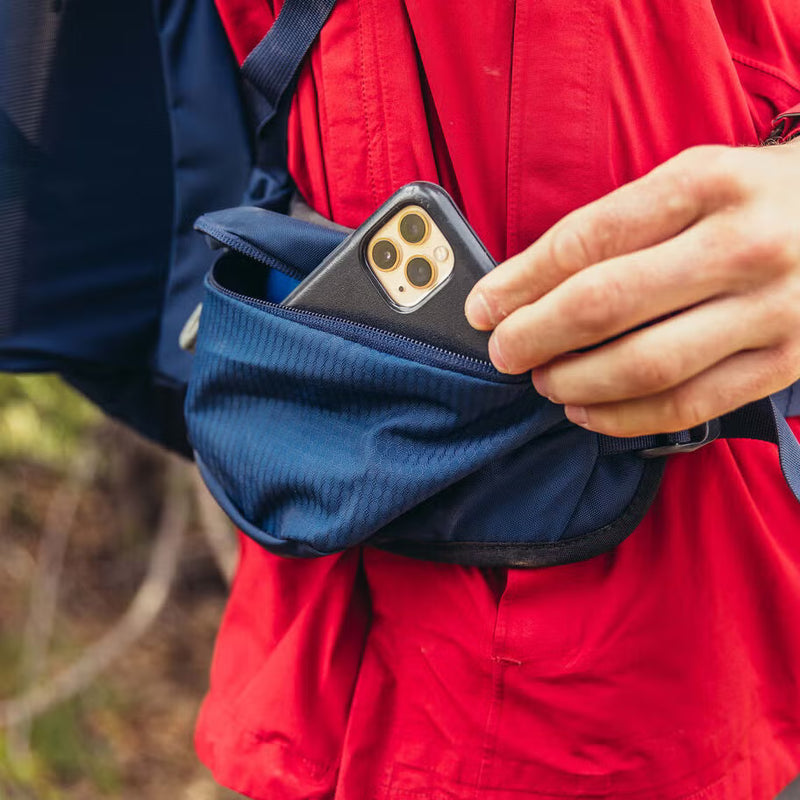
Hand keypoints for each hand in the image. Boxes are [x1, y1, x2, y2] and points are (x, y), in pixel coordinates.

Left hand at [464, 141, 799, 436]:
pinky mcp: (786, 363)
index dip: (519, 281)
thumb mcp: (694, 178)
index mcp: (706, 183)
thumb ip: (619, 225)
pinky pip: (686, 406)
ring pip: (642, 365)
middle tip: (503, 351)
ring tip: (543, 380)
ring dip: (573, 381)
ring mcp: (772, 309)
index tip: (483, 307)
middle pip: (604, 305)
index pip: (585, 240)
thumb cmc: (758, 200)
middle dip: (533, 336)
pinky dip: (622, 417)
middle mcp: (742, 245)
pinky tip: (587, 411)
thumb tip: (527, 285)